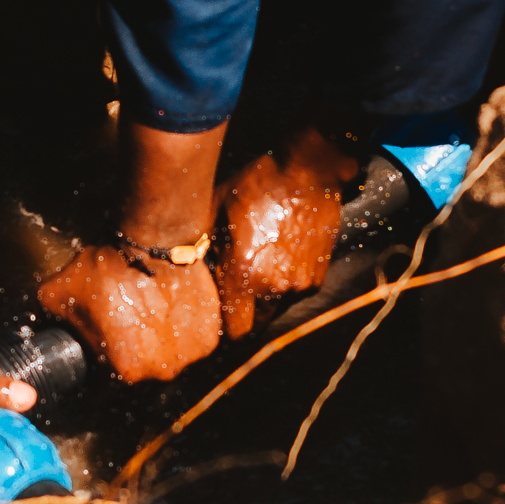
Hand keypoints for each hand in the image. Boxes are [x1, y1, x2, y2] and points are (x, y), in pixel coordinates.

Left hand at [37, 246, 220, 381]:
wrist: (152, 241)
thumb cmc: (108, 268)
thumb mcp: (58, 295)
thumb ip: (49, 320)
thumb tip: (41, 328)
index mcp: (126, 370)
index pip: (109, 380)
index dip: (102, 360)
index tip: (103, 341)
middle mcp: (161, 370)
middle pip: (142, 370)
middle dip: (132, 351)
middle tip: (126, 322)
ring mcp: (190, 354)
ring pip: (169, 357)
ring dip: (160, 342)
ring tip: (149, 313)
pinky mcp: (209, 335)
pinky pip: (191, 341)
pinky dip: (182, 330)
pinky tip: (169, 308)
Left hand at [212, 125, 357, 337]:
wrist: (308, 171)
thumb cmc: (256, 186)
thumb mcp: (216, 212)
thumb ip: (204, 248)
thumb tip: (187, 267)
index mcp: (244, 275)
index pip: (233, 332)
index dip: (223, 329)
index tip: (216, 318)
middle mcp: (273, 288)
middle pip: (255, 327)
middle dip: (244, 318)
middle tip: (233, 299)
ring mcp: (299, 284)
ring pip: (276, 310)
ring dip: (265, 301)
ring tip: (257, 273)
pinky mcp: (317, 276)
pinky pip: (295, 294)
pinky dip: (285, 286)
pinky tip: (278, 261)